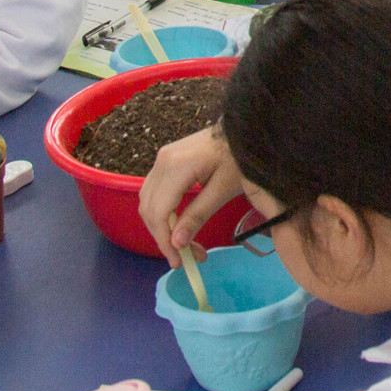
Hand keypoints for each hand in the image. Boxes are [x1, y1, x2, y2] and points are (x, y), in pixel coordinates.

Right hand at [138, 128, 243, 265]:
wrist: (241, 129)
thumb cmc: (238, 158)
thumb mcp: (223, 190)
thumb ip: (198, 215)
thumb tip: (177, 243)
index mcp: (175, 168)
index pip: (158, 213)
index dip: (164, 241)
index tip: (179, 262)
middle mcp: (161, 162)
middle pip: (149, 209)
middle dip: (164, 238)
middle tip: (187, 257)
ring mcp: (161, 159)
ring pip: (148, 202)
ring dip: (162, 227)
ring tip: (186, 245)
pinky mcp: (165, 160)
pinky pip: (155, 192)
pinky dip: (163, 213)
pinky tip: (180, 225)